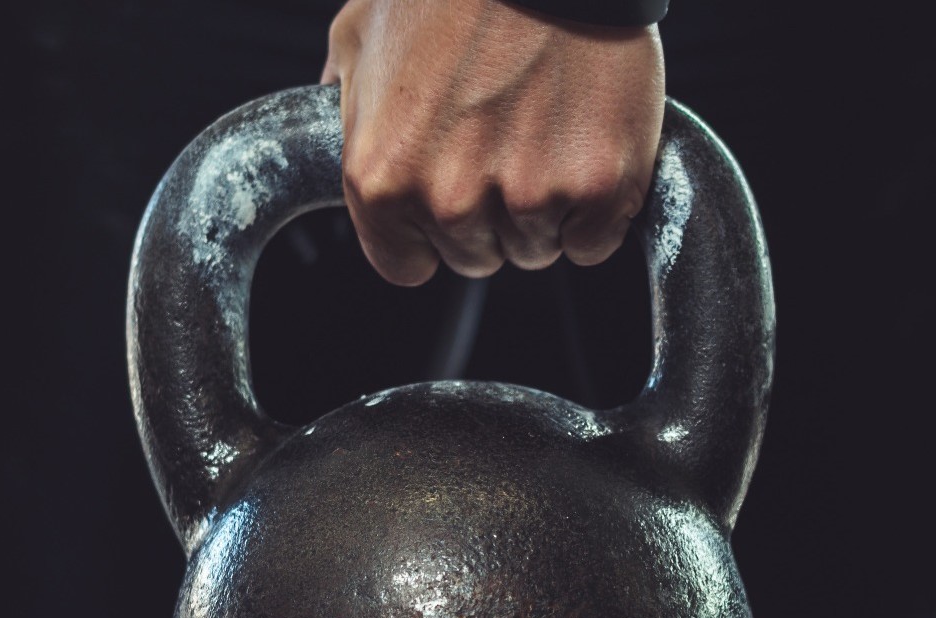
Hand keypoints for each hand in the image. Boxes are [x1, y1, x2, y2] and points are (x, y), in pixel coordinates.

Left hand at [324, 0, 664, 285]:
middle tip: (505, 137)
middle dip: (487, 213)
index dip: (429, 234)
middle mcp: (449, 200)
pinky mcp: (599, 186)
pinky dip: (596, 207)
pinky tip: (584, 146)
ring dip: (543, 207)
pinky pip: (594, 240)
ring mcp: (528, 197)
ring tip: (544, 127)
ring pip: (537, 248)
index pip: (406, 264)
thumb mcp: (363, 35)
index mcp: (381, 178)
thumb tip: (336, 135)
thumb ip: (348, 105)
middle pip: (474, 257)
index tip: (451, 197)